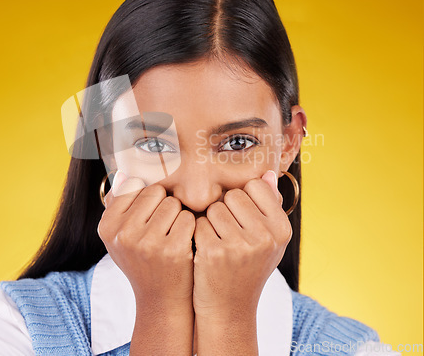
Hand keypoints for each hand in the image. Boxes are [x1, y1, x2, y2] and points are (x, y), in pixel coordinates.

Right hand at [97, 171, 196, 306]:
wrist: (160, 299)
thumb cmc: (141, 260)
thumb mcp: (119, 236)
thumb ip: (118, 204)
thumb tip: (124, 174)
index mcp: (107, 227)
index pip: (134, 186)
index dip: (146, 199)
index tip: (146, 218)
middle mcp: (124, 234)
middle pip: (156, 192)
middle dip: (162, 205)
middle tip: (160, 229)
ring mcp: (149, 243)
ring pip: (173, 203)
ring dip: (177, 216)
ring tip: (170, 236)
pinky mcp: (173, 250)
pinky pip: (188, 218)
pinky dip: (189, 227)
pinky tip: (182, 243)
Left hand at [192, 170, 291, 319]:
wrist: (229, 307)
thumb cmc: (248, 267)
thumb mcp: (269, 240)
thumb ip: (270, 205)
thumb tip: (269, 173)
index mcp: (282, 229)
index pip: (255, 186)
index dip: (245, 200)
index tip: (244, 221)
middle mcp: (265, 237)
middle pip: (233, 195)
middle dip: (227, 210)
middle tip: (230, 235)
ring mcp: (240, 245)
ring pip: (214, 207)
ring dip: (211, 222)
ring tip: (220, 243)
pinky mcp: (214, 252)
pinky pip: (199, 223)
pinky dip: (199, 234)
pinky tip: (207, 252)